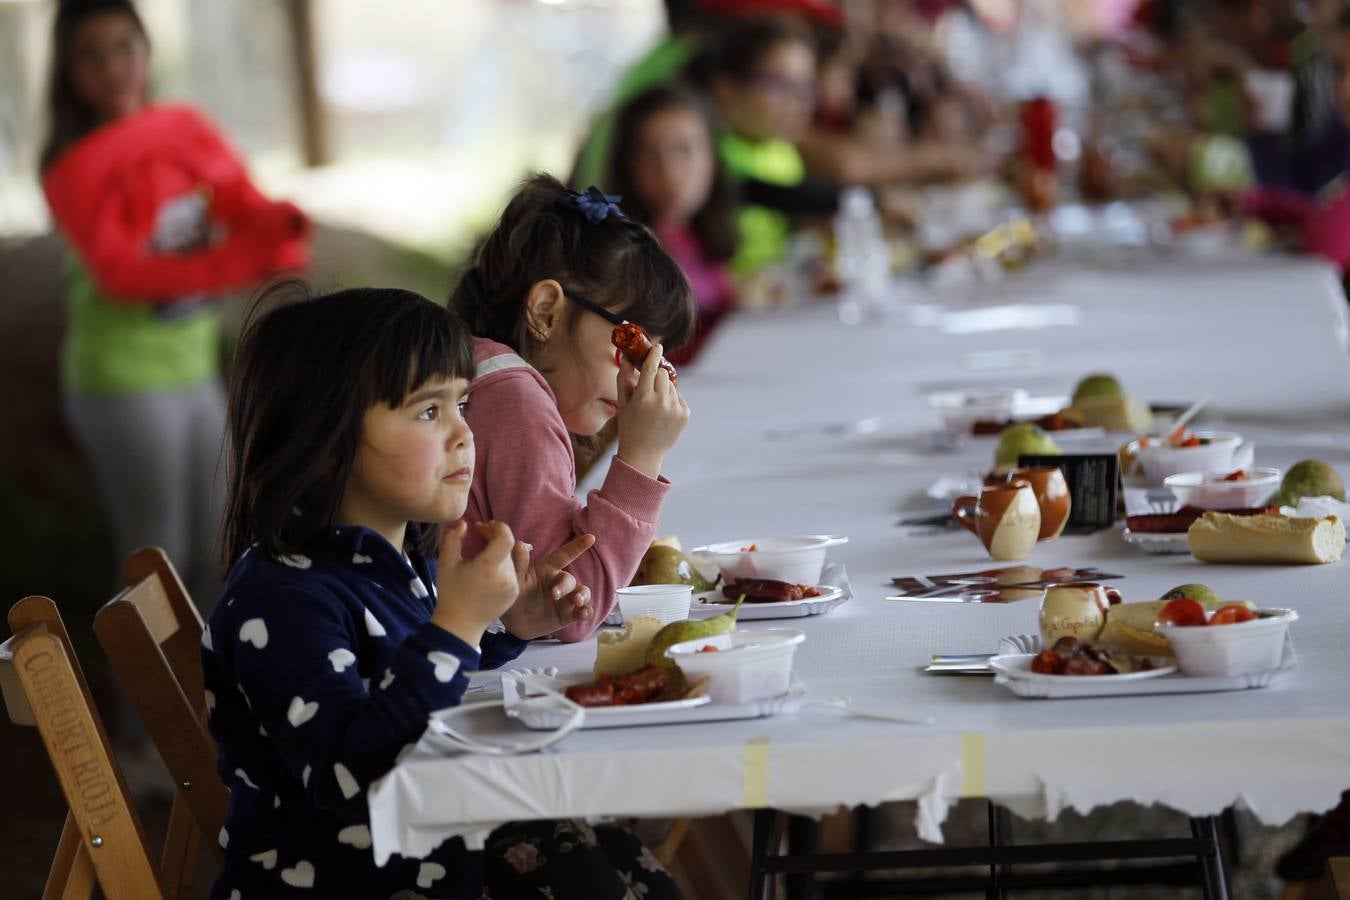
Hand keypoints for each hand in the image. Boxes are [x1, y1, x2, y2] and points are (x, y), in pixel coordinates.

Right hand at [431, 521, 519, 647]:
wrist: (460, 624)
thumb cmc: (450, 592)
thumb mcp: (445, 563)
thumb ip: (452, 538)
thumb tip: (464, 524)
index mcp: (488, 567)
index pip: (506, 537)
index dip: (498, 527)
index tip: (484, 527)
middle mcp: (505, 576)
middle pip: (506, 547)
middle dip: (494, 538)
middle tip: (479, 536)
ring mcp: (512, 586)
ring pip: (509, 559)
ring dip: (498, 552)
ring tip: (482, 555)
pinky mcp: (514, 594)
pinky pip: (512, 572)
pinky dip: (502, 566)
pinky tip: (487, 572)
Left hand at [500, 533, 597, 639]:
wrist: (514, 623)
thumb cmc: (515, 595)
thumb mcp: (515, 580)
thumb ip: (519, 564)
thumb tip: (519, 543)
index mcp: (548, 569)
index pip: (564, 555)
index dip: (577, 546)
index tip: (591, 537)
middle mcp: (560, 582)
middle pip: (569, 580)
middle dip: (565, 586)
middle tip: (553, 594)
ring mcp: (566, 599)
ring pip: (583, 592)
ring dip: (582, 596)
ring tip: (577, 602)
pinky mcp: (569, 615)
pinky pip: (584, 611)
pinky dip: (586, 612)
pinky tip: (583, 614)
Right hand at [615, 342, 689, 478]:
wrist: (644, 453)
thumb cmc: (629, 426)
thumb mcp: (623, 402)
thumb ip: (624, 377)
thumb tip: (629, 356)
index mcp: (643, 398)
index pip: (651, 368)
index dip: (654, 354)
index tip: (657, 346)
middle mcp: (661, 402)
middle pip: (663, 374)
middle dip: (656, 375)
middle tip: (649, 385)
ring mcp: (675, 409)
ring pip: (671, 385)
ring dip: (663, 389)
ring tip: (654, 405)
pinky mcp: (685, 415)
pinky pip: (678, 397)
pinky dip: (671, 400)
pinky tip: (662, 413)